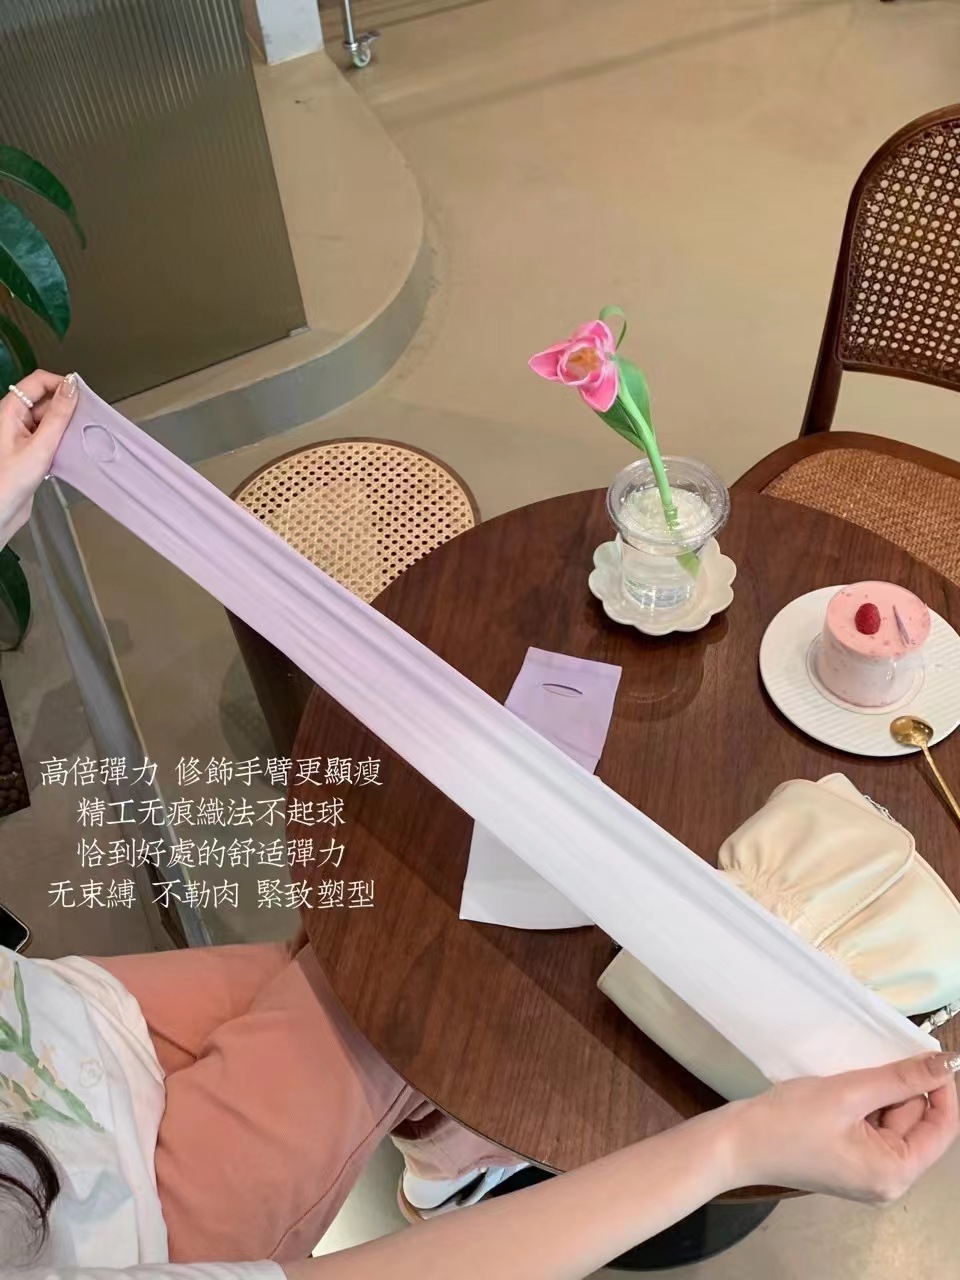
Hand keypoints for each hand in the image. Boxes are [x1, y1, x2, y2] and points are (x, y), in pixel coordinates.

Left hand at [0, 371, 77, 547]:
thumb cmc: (7, 482)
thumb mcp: (40, 446)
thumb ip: (58, 415)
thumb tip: (71, 388)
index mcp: (9, 411)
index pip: (38, 381)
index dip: (61, 384)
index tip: (81, 396)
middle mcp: (14, 420)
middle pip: (46, 400)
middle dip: (66, 409)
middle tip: (82, 423)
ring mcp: (21, 436)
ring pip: (50, 420)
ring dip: (65, 428)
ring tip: (75, 440)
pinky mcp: (29, 452)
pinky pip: (49, 438)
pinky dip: (61, 442)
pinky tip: (68, 453)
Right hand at [731, 1051, 959, 1201]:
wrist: (737, 1142)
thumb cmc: (790, 1121)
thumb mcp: (849, 1093)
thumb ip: (900, 1078)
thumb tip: (947, 1063)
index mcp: (895, 1173)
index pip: (942, 1128)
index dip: (941, 1087)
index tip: (928, 1051)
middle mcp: (889, 1180)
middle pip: (917, 1123)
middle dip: (901, 1088)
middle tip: (872, 1061)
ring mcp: (868, 1171)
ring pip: (894, 1120)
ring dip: (880, 1092)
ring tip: (849, 1078)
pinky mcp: (849, 1160)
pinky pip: (873, 1125)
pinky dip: (865, 1102)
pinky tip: (843, 1089)